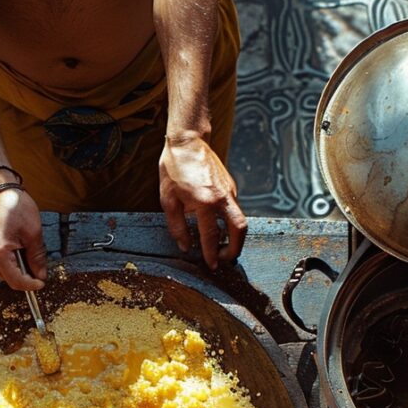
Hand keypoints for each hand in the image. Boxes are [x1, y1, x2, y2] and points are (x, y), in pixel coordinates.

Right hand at [0, 187, 45, 289]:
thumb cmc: (14, 206)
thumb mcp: (33, 233)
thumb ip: (37, 258)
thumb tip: (40, 275)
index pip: (16, 281)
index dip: (31, 285)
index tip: (42, 283)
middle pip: (9, 280)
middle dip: (25, 277)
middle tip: (38, 267)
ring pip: (4, 273)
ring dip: (18, 270)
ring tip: (27, 252)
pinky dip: (11, 263)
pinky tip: (18, 250)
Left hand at [159, 134, 247, 269]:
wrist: (188, 142)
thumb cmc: (174, 170)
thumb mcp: (168, 200)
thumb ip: (177, 226)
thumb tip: (186, 246)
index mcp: (204, 202)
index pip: (212, 236)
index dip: (211, 254)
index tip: (211, 266)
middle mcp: (222, 197)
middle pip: (239, 229)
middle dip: (235, 250)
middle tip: (224, 261)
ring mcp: (230, 191)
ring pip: (240, 220)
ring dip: (234, 238)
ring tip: (221, 249)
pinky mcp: (231, 187)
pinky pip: (234, 210)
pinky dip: (229, 224)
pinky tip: (217, 228)